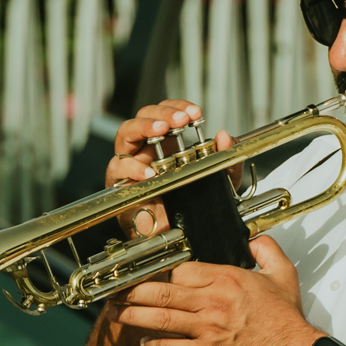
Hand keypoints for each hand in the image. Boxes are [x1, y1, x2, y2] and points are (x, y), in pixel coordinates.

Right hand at [105, 100, 234, 240]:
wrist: (177, 237)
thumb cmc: (192, 207)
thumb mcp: (220, 181)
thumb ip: (227, 159)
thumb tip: (225, 136)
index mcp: (167, 144)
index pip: (166, 113)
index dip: (178, 107)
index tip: (195, 113)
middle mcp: (146, 149)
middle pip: (143, 116)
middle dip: (162, 113)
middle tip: (181, 120)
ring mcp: (131, 164)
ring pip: (125, 133)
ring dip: (143, 127)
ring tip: (162, 130)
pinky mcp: (121, 184)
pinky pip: (118, 168)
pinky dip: (133, 167)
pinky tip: (150, 172)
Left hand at [115, 234, 318, 345]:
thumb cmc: (285, 321)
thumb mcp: (283, 275)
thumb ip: (266, 250)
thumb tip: (254, 239)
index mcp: (227, 280)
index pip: (181, 269)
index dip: (161, 270)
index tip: (148, 271)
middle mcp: (212, 303)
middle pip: (161, 291)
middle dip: (132, 290)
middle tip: (116, 290)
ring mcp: (207, 330)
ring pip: (159, 318)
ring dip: (132, 315)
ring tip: (116, 312)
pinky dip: (153, 345)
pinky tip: (144, 342)